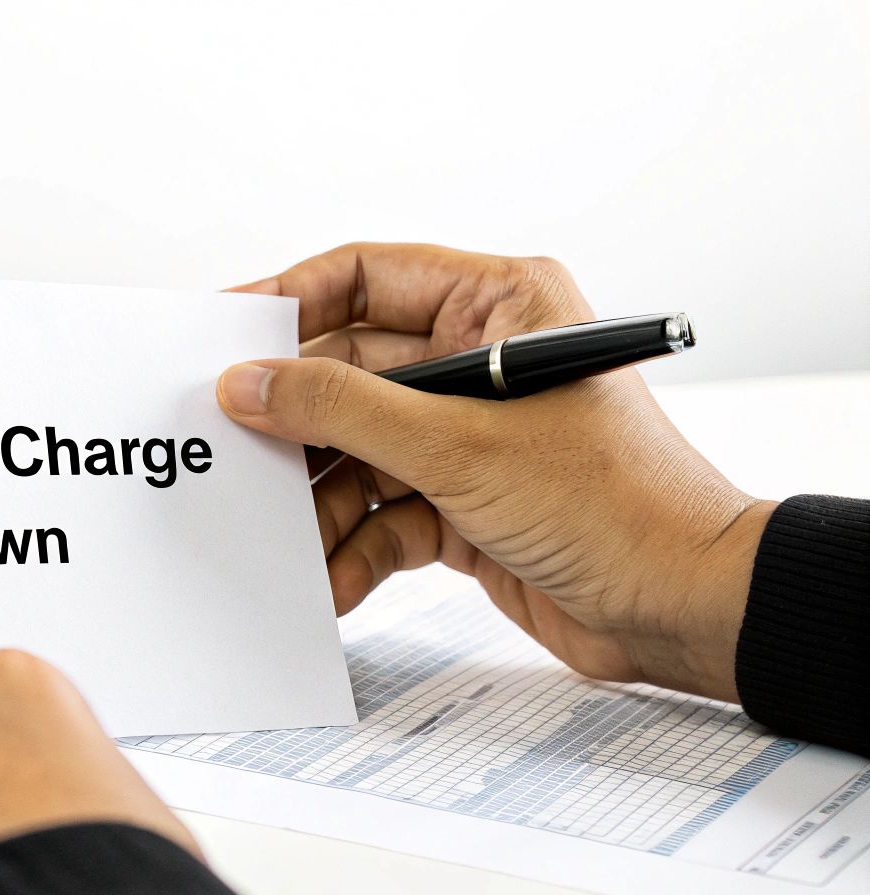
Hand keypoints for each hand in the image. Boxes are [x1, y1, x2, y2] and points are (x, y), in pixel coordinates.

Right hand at [217, 242, 772, 701]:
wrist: (682, 609)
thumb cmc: (617, 505)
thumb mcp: (459, 447)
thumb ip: (341, 410)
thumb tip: (248, 382)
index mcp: (496, 305)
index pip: (361, 277)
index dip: (285, 305)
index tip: (220, 339)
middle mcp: (475, 362)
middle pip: (346, 377)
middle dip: (294, 429)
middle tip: (233, 457)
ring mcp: (466, 436)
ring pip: (354, 454)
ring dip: (320, 505)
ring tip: (290, 545)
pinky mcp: (460, 503)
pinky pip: (380, 513)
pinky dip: (353, 548)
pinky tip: (334, 581)